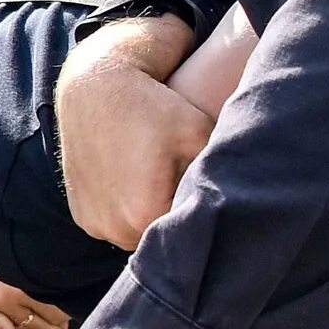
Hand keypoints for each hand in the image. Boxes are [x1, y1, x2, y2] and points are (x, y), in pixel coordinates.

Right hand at [54, 16, 209, 250]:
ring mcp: (94, 225)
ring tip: (155, 185)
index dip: (199, 216)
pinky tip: (133, 185)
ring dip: (148, 220)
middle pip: (160, 240)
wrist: (96, 88)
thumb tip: (247, 199)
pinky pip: (112, 226)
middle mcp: (115, 229)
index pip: (187, 233)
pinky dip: (124, 214)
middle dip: (174, 220)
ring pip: (136, 236)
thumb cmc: (153, 107)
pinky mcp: (81, 215)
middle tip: (183, 188)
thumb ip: (223, 169)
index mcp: (144, 213)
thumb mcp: (198, 130)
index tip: (205, 195)